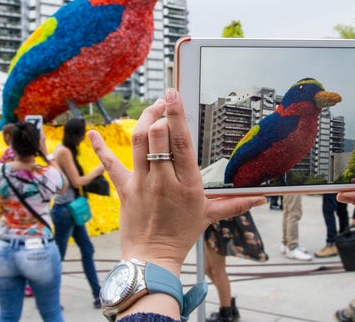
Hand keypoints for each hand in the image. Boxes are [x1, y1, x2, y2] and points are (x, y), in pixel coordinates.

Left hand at [88, 89, 264, 274]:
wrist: (152, 258)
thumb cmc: (181, 235)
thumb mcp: (209, 216)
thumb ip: (235, 204)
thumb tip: (261, 199)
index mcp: (187, 183)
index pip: (181, 142)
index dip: (176, 115)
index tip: (173, 95)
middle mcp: (163, 180)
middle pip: (157, 136)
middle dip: (159, 114)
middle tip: (164, 103)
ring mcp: (141, 183)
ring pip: (138, 143)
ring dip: (142, 121)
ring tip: (151, 111)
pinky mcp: (125, 188)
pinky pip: (111, 164)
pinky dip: (101, 147)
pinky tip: (94, 133)